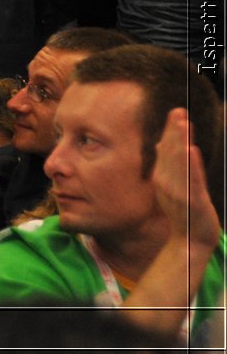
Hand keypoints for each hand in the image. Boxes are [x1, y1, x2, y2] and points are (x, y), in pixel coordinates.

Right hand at [153, 108, 222, 249]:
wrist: (190, 242)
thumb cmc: (183, 212)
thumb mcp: (171, 185)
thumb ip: (168, 164)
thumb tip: (162, 141)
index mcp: (162, 177)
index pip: (166, 149)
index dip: (171, 130)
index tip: (176, 112)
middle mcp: (167, 182)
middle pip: (170, 152)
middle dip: (175, 131)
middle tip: (178, 111)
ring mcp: (178, 192)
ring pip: (179, 163)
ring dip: (180, 142)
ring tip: (183, 125)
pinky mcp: (193, 202)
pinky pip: (191, 180)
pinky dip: (190, 164)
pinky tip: (191, 150)